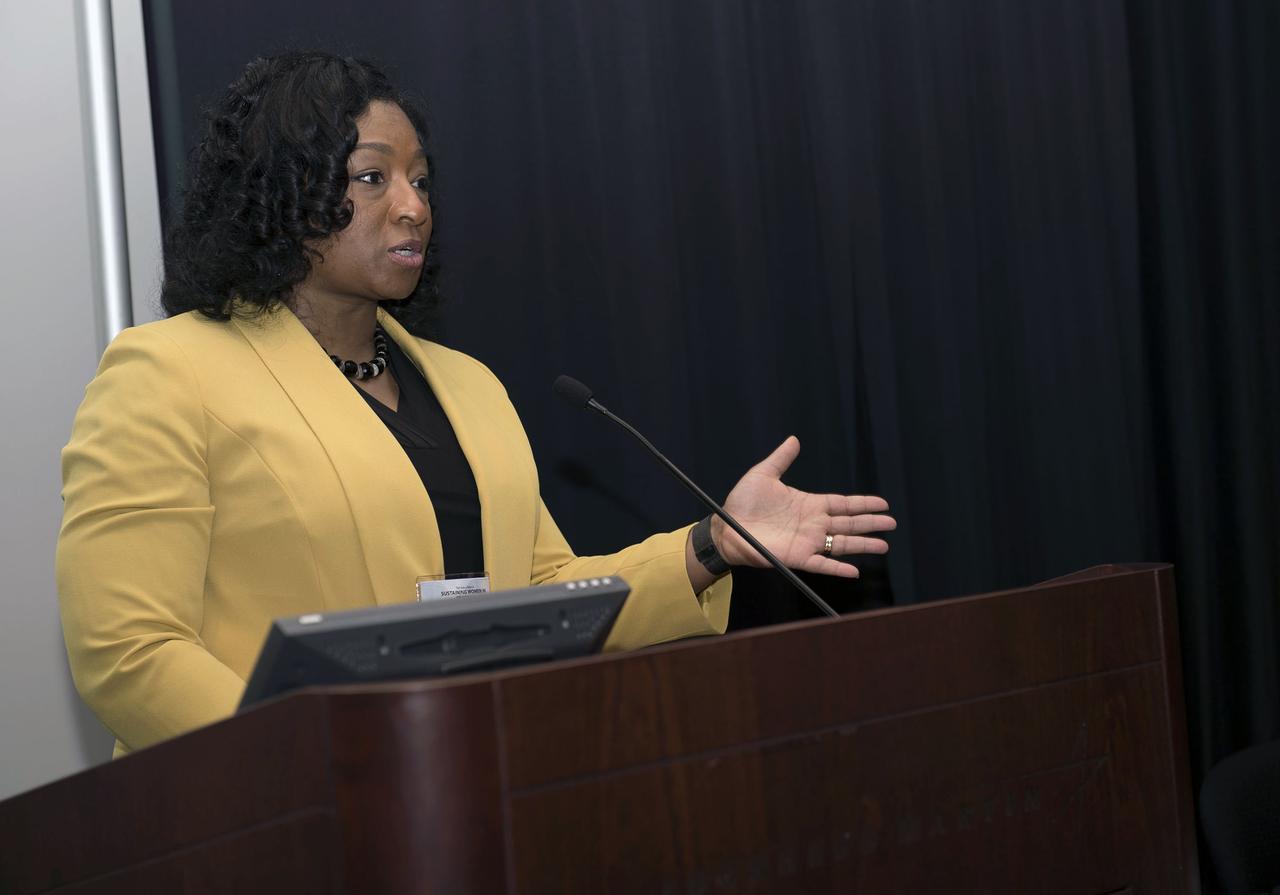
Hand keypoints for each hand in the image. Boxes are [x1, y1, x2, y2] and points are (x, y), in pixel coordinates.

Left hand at [712, 436, 894, 577]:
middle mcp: (813, 523)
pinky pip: (821, 564)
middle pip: (849, 523)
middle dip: (870, 522)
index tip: (883, 503)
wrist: (726, 526)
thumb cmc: (742, 502)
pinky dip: (837, 568)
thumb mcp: (763, 474)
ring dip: (862, 544)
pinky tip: (854, 570)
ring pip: (841, 544)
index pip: (842, 504)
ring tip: (883, 545)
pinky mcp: (796, 557)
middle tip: (892, 523)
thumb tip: (793, 440)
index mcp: (809, 504)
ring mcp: (806, 541)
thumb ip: (781, 459)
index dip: (863, 504)